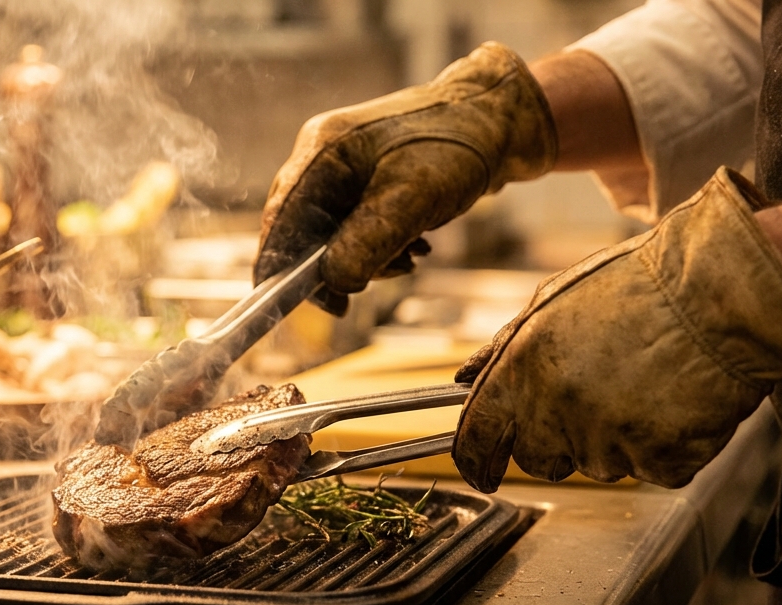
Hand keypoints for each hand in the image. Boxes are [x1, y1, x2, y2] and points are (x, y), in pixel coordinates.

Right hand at [256, 42, 557, 313]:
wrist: (503, 120)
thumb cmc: (459, 148)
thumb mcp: (412, 201)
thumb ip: (367, 243)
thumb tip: (334, 284)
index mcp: (323, 151)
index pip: (280, 219)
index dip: (277, 268)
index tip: (285, 307)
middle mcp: (324, 154)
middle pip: (301, 229)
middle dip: (332, 266)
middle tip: (363, 291)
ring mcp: (344, 165)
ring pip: (330, 232)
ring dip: (363, 259)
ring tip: (408, 260)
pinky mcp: (366, 177)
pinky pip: (355, 224)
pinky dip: (377, 246)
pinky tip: (413, 247)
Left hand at [453, 167, 781, 491]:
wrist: (726, 294)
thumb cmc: (642, 286)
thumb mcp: (554, 301)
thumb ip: (502, 348)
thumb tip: (464, 378)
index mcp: (522, 371)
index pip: (477, 440)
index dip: (476, 461)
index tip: (481, 471)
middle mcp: (557, 412)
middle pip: (538, 459)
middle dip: (554, 440)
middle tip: (594, 397)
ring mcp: (610, 441)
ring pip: (596, 463)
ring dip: (612, 437)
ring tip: (644, 382)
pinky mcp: (661, 461)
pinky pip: (650, 468)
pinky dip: (662, 446)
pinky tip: (674, 401)